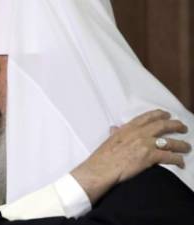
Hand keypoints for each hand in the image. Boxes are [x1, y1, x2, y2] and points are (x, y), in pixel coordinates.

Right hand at [71, 109, 190, 203]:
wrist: (101, 169)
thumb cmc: (102, 157)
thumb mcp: (109, 140)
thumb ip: (115, 133)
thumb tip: (114, 128)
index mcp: (128, 128)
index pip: (147, 117)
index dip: (160, 114)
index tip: (167, 115)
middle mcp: (139, 133)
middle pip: (163, 125)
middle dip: (176, 125)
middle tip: (183, 127)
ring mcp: (145, 144)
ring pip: (170, 142)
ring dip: (181, 144)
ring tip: (186, 147)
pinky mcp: (150, 157)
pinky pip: (169, 156)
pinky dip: (177, 159)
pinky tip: (181, 161)